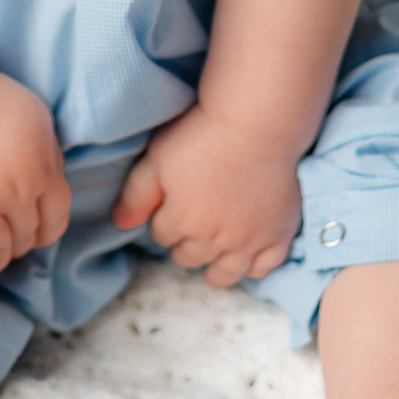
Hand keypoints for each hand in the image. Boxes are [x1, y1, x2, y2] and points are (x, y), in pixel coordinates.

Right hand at [0, 72, 70, 278]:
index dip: (47, 233)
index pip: (56, 221)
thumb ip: (50, 155)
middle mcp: (13, 192)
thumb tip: (54, 184)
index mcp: (40, 170)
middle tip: (8, 245)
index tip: (35, 235)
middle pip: (25, 239)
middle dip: (20, 246)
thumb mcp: (36, 118)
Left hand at [111, 103, 301, 288]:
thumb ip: (135, 195)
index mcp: (180, 221)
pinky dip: (254, 267)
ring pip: (224, 274)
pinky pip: (265, 268)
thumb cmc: (201, 134)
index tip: (172, 203)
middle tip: (193, 218)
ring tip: (213, 250)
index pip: (161, 236)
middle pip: (189, 257)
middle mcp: (213, 239)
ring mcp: (248, 241)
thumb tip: (120, 224)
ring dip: (213, 266)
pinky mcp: (278, 233)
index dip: (163, 219)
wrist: (255, 123)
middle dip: (184, 243)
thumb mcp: (156, 158)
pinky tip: (246, 254)